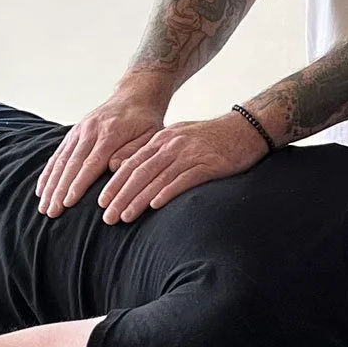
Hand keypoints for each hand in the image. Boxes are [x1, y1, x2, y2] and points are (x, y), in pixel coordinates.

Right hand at [36, 80, 169, 216]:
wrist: (135, 96)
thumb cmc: (146, 121)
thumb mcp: (150, 135)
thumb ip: (133, 152)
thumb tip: (114, 167)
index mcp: (110, 133)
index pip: (91, 163)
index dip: (78, 184)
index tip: (68, 203)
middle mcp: (90, 130)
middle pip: (71, 164)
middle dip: (59, 190)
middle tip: (51, 212)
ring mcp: (79, 130)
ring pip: (60, 160)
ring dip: (50, 185)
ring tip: (43, 206)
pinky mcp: (74, 132)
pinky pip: (57, 154)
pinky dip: (48, 173)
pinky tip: (42, 189)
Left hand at [97, 111, 268, 223]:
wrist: (245, 129)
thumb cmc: (213, 138)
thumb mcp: (181, 138)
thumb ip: (161, 153)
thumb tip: (140, 172)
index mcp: (162, 139)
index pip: (131, 163)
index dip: (115, 183)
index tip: (101, 202)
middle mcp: (171, 145)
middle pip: (139, 173)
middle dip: (120, 196)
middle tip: (107, 217)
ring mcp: (189, 154)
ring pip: (156, 178)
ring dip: (138, 200)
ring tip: (124, 217)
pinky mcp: (207, 164)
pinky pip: (183, 179)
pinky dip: (166, 193)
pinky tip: (154, 206)